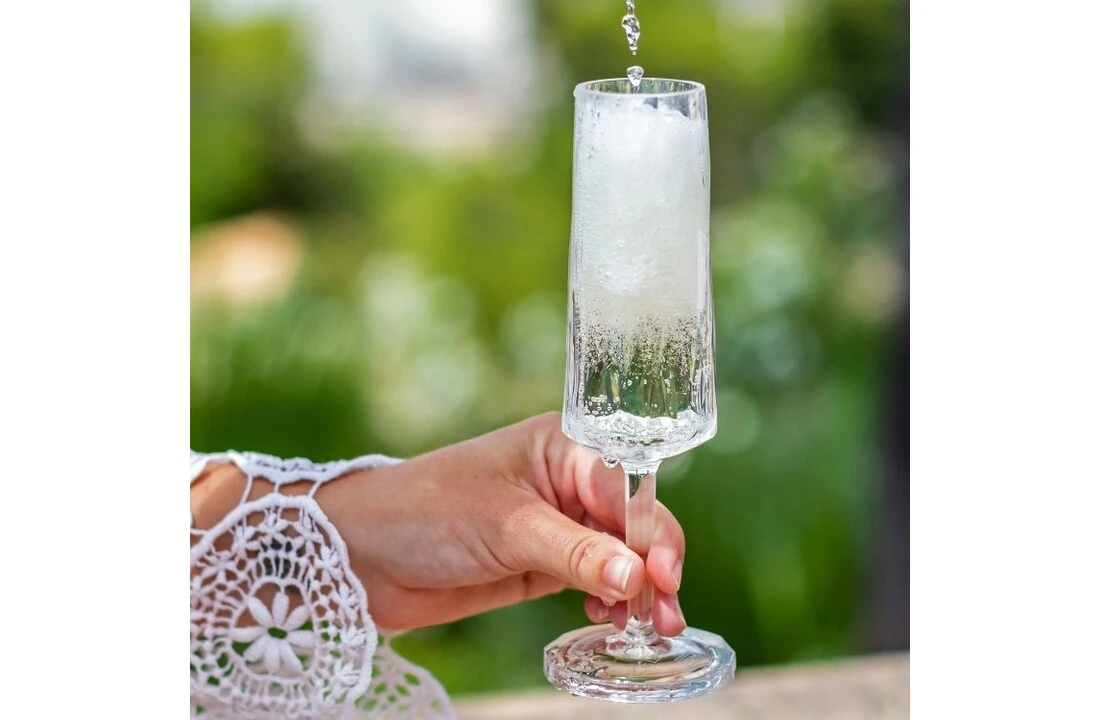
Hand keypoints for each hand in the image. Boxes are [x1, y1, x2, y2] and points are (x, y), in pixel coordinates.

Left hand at [317, 412, 687, 633]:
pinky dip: (607, 600)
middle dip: (653, 567)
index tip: (663, 575)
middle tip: (665, 613)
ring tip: (650, 628)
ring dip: (636, 590)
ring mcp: (556, 524)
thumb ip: (574, 552)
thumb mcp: (506, 527)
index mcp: (564, 447)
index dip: (653, 531)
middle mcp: (567, 481)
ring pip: (618, 556)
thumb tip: (636, 576)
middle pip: (632, 523)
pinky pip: (592, 579)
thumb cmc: (428, 511)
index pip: (629, 486)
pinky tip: (608, 620)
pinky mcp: (541, 562)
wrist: (362, 553)